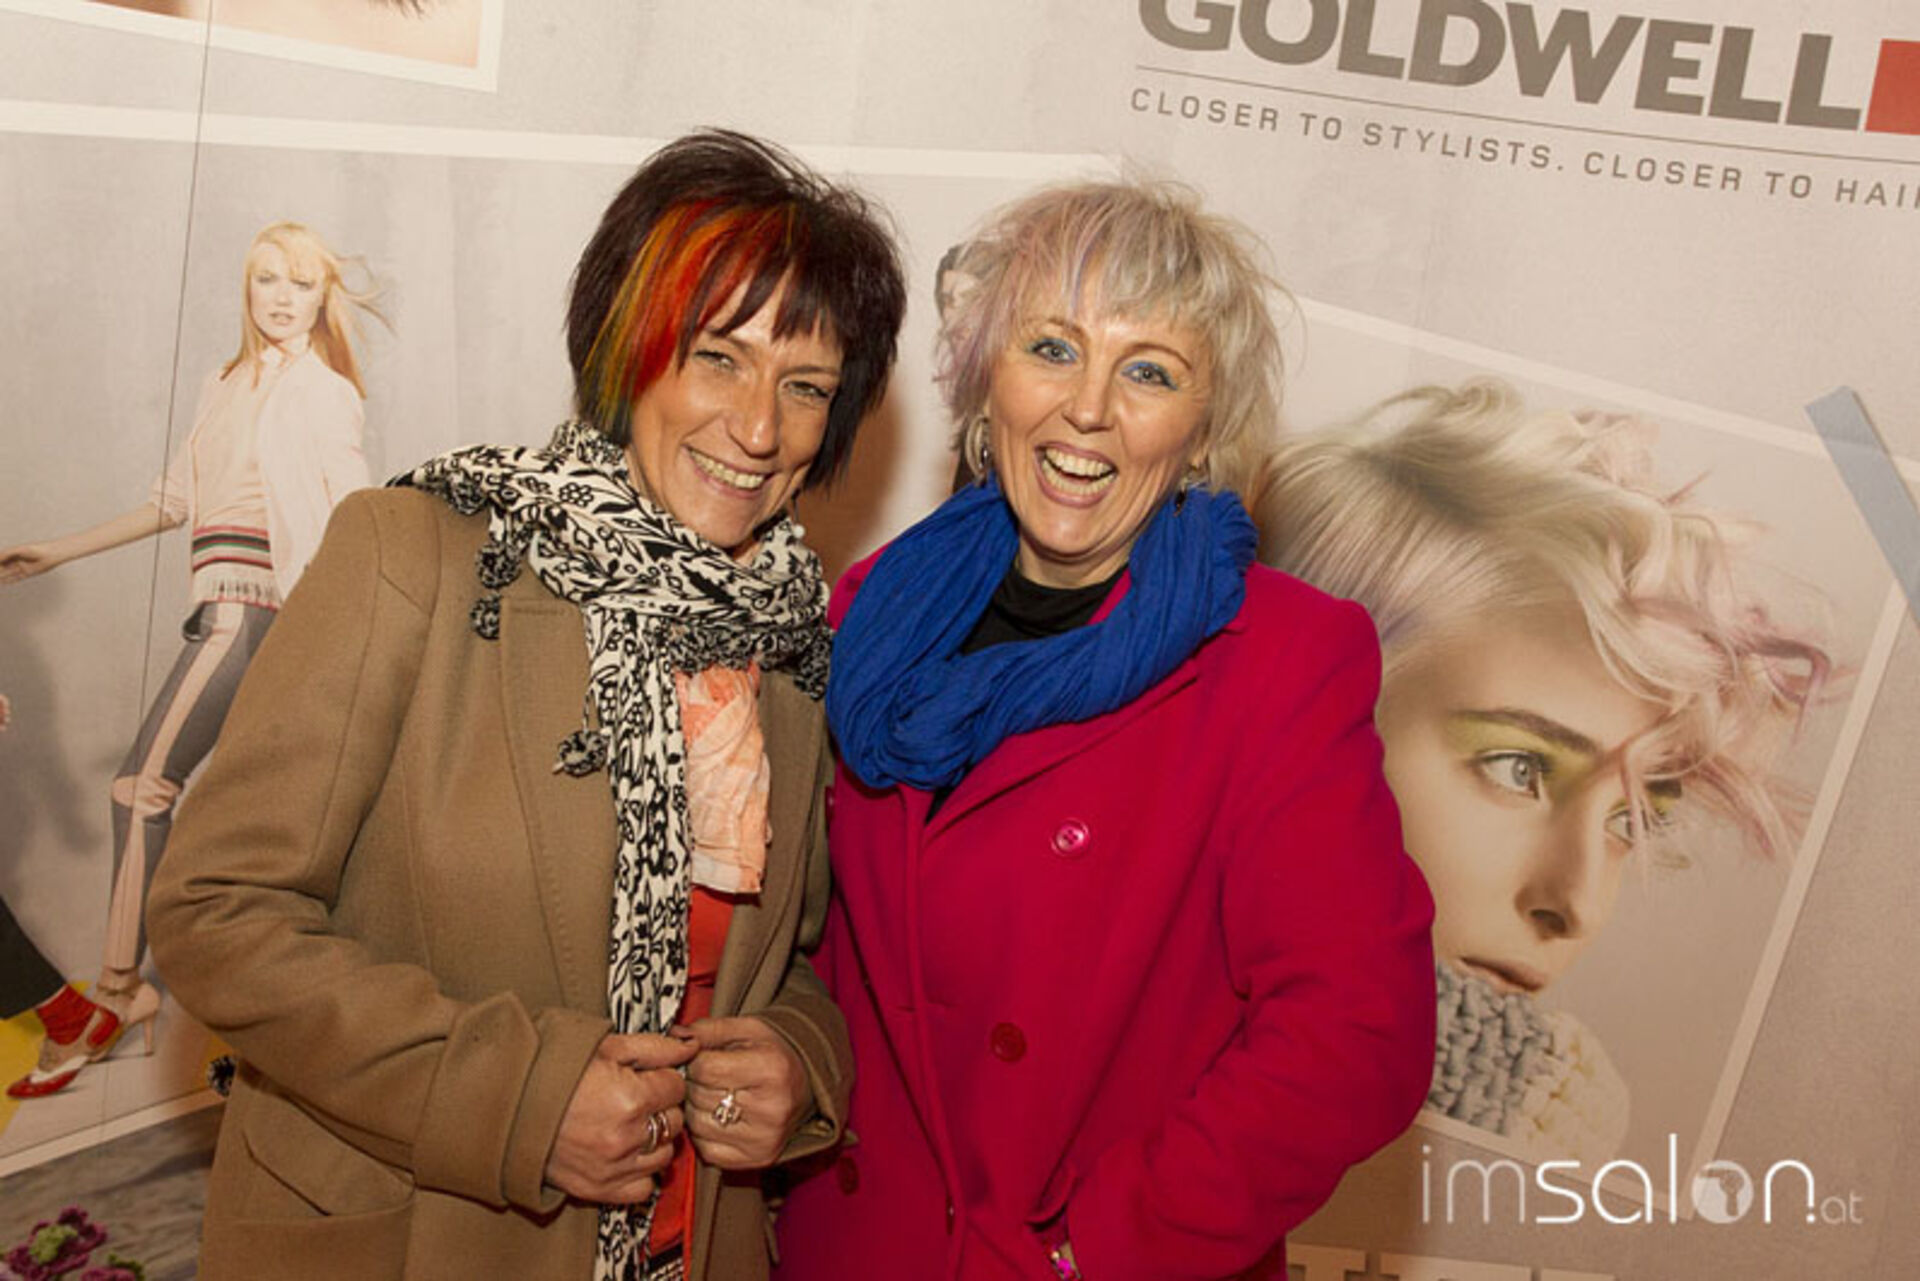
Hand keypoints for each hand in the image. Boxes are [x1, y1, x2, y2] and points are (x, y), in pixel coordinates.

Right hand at [0, 543, 63, 583]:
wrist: (52, 555)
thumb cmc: (36, 549)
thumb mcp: (19, 550)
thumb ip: (6, 554)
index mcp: (13, 553)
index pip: (0, 559)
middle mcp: (16, 560)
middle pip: (3, 567)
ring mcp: (21, 567)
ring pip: (8, 573)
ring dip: (0, 577)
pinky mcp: (27, 573)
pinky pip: (16, 578)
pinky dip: (9, 580)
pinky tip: (2, 583)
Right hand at [545, 1032, 697, 1204]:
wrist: (509, 1106)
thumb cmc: (555, 1071)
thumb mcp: (606, 1047)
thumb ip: (655, 1048)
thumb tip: (691, 1047)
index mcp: (630, 1098)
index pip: (676, 1088)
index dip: (662, 1079)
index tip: (644, 1077)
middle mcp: (626, 1137)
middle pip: (674, 1122)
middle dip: (661, 1108)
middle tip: (635, 1099)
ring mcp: (613, 1167)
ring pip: (664, 1155)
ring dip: (653, 1140)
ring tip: (628, 1125)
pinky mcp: (599, 1189)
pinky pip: (643, 1188)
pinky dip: (640, 1173)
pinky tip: (625, 1154)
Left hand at [681, 1015, 813, 1169]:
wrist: (805, 1085)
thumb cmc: (773, 1054)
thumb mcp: (746, 1030)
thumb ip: (707, 1030)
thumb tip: (673, 1036)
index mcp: (771, 1069)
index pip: (704, 1068)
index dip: (694, 1060)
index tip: (701, 1057)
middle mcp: (771, 1108)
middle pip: (699, 1096)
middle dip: (694, 1083)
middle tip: (709, 1076)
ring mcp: (764, 1138)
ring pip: (697, 1124)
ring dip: (696, 1108)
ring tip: (715, 1094)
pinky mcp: (756, 1158)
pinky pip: (706, 1149)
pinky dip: (704, 1132)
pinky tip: (719, 1117)